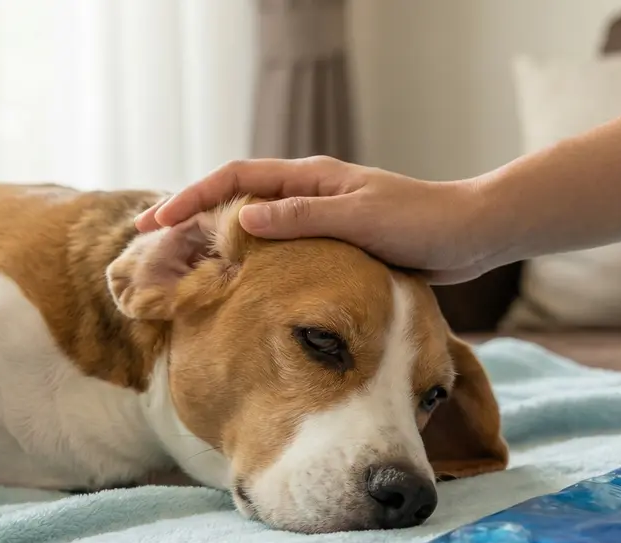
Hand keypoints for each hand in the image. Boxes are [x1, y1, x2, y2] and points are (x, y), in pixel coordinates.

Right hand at [134, 156, 497, 283]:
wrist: (470, 236)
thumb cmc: (421, 222)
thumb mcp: (358, 219)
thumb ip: (302, 218)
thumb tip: (242, 217)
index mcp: (310, 178)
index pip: (236, 179)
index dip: (193, 198)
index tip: (159, 221)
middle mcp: (309, 194)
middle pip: (234, 200)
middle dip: (191, 218)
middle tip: (150, 243)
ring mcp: (319, 220)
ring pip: (254, 227)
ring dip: (216, 242)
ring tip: (181, 267)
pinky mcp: (333, 246)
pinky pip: (280, 251)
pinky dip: (250, 263)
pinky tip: (237, 286)